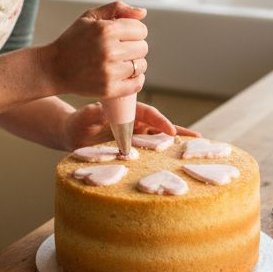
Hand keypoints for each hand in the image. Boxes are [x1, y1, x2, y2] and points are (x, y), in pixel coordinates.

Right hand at [42, 1, 148, 98]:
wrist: (53, 68)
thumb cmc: (73, 40)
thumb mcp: (90, 17)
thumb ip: (117, 8)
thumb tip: (143, 12)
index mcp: (106, 30)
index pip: (140, 30)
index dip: (134, 31)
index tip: (124, 36)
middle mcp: (109, 50)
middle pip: (143, 48)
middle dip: (134, 47)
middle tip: (120, 49)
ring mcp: (109, 72)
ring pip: (141, 66)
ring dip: (134, 63)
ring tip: (120, 62)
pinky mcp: (109, 89)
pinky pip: (137, 84)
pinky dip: (135, 79)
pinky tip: (124, 74)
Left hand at [60, 101, 200, 150]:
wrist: (72, 133)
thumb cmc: (77, 123)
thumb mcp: (83, 118)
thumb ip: (91, 114)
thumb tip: (96, 110)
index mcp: (128, 111)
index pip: (148, 114)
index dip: (160, 122)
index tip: (170, 131)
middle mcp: (135, 122)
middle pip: (160, 126)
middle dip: (179, 132)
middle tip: (199, 139)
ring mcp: (136, 134)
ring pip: (159, 139)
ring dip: (176, 144)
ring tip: (197, 149)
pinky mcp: (134, 146)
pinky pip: (151, 150)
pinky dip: (164, 155)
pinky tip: (176, 161)